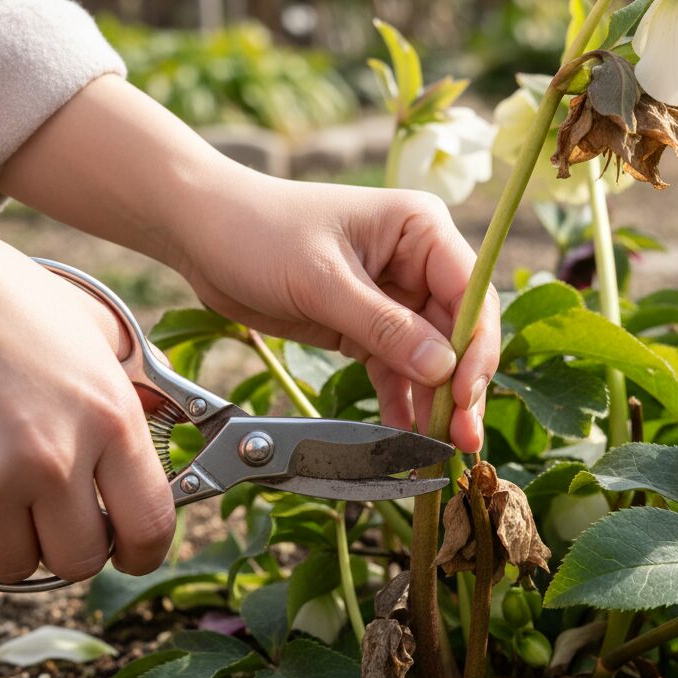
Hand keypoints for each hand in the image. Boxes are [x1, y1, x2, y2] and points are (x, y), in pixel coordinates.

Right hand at [0, 158, 174, 582]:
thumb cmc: (15, 302)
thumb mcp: (103, 335)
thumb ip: (140, 395)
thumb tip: (165, 438)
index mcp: (110, 417)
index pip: (148, 528)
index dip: (144, 551)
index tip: (133, 549)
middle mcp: (53, 456)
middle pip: (79, 561)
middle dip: (79, 545)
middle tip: (67, 515)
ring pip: (16, 567)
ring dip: (20, 542)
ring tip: (15, 495)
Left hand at [181, 177, 499, 451]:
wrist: (202, 234)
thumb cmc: (260, 233)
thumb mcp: (323, 280)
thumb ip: (385, 326)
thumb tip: (443, 369)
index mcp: (419, 229)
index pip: (469, 292)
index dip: (475, 347)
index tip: (464, 395)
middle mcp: (415, 261)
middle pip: (456, 331)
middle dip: (460, 384)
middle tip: (463, 437)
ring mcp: (391, 297)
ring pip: (429, 358)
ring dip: (434, 401)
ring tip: (441, 448)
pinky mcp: (363, 325)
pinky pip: (393, 369)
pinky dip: (399, 401)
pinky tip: (404, 434)